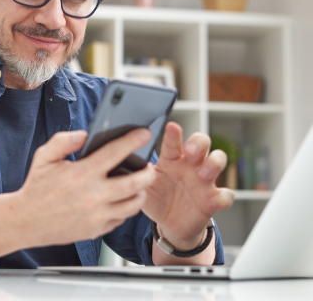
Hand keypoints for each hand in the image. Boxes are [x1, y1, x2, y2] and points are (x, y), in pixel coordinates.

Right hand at [16, 128, 156, 247]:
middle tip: (149, 166)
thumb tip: (84, 134)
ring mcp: (97, 215)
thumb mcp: (44, 157)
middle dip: (148, 172)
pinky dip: (126, 208)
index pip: (114, 153)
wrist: (25, 221)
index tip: (143, 134)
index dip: (132, 141)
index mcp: (81, 174)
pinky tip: (121, 199)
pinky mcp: (97, 230)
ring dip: (141, 192)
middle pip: (135, 183)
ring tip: (139, 184)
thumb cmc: (36, 188)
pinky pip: (121, 218)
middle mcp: (93, 195)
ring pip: (133, 204)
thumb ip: (63, 141)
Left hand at [142, 122, 234, 252]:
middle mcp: (190, 165)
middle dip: (198, 142)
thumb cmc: (156, 198)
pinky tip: (215, 199)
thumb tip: (123, 160)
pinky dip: (224, 196)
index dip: (173, 134)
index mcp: (171, 159)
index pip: (172, 142)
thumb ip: (137, 173)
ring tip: (202, 174)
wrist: (168, 224)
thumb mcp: (143, 186)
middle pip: (202, 142)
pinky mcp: (213, 200)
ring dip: (213, 164)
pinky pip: (226, 195)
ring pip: (217, 161)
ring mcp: (204, 181)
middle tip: (189, 150)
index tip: (171, 126)